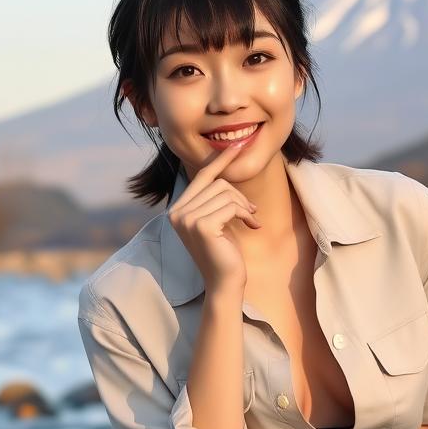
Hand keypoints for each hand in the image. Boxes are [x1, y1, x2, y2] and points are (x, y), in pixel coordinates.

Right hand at [167, 143, 260, 292]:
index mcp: (178, 209)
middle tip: (250, 214)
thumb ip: (216, 198)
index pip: (202, 176)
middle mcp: (177, 212)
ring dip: (243, 206)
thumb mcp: (218, 219)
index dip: (221, 160)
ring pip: (225, 192)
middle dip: (239, 196)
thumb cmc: (225, 252)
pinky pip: (230, 205)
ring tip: (249, 221)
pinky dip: (244, 214)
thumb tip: (228, 166)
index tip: (237, 146)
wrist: (225, 282)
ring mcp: (186, 219)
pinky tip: (251, 226)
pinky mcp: (201, 225)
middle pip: (217, 183)